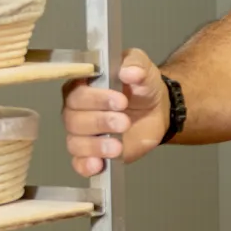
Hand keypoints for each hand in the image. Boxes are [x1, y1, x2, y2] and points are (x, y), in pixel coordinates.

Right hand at [63, 48, 170, 176]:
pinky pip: (79, 162)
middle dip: (100, 121)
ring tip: (117, 146)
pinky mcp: (91, 153)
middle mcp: (76, 110)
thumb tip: (130, 71)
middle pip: (74, 118)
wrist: (157, 109)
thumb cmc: (141, 85)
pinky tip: (98, 165)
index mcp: (82, 85)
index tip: (121, 100)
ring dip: (95, 146)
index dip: (96, 98)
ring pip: (75, 142)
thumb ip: (135, 64)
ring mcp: (82, 133)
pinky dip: (85, 165)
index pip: (77, 92)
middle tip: (124, 121)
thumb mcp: (142, 68)